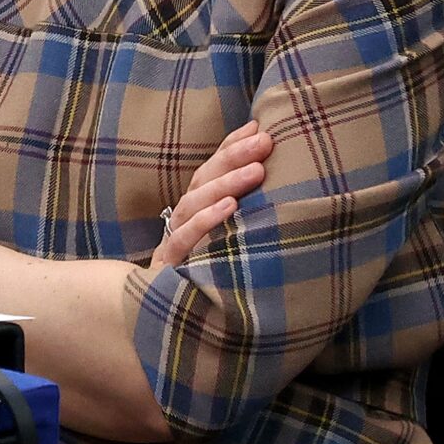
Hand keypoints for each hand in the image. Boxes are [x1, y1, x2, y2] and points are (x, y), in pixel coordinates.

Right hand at [150, 120, 273, 267]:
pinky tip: (230, 207)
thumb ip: (241, 210)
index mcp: (196, 209)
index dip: (230, 146)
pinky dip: (206, 220)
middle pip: (203, 179)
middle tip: (265, 141)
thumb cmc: (207, 272)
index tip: (258, 128)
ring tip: (256, 170)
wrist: (170, 315)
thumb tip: (273, 179)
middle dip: (234, 157)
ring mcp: (176, 238)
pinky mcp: (172, 263)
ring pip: (194, 203)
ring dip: (226, 183)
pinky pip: (185, 238)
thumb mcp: (227, 240)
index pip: (211, 169)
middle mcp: (184, 218)